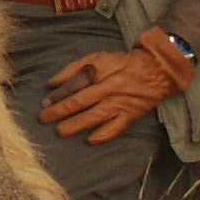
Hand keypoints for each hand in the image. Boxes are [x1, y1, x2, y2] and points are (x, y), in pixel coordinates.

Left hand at [38, 27, 195, 143]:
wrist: (155, 70)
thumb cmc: (120, 64)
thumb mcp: (96, 58)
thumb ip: (73, 70)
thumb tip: (51, 84)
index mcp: (100, 72)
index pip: (75, 84)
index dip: (58, 94)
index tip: (44, 102)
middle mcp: (109, 88)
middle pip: (81, 101)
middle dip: (60, 111)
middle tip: (44, 119)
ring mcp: (120, 103)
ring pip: (96, 116)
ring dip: (76, 125)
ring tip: (60, 132)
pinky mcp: (131, 115)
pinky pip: (116, 128)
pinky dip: (103, 135)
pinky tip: (89, 141)